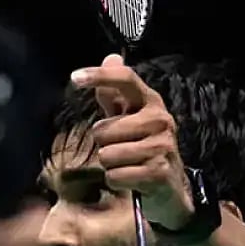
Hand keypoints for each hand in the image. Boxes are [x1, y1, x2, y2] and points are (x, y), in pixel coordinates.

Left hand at [71, 54, 193, 229]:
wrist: (170, 188)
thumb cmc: (144, 148)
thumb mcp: (130, 119)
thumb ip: (115, 93)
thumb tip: (110, 58)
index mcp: (150, 102)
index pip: (126, 80)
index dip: (100, 76)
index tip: (74, 77)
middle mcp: (160, 120)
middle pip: (103, 129)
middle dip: (104, 144)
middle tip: (122, 149)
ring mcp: (162, 146)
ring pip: (107, 154)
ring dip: (110, 164)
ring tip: (128, 164)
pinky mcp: (159, 171)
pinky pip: (115, 175)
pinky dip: (117, 180)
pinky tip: (133, 178)